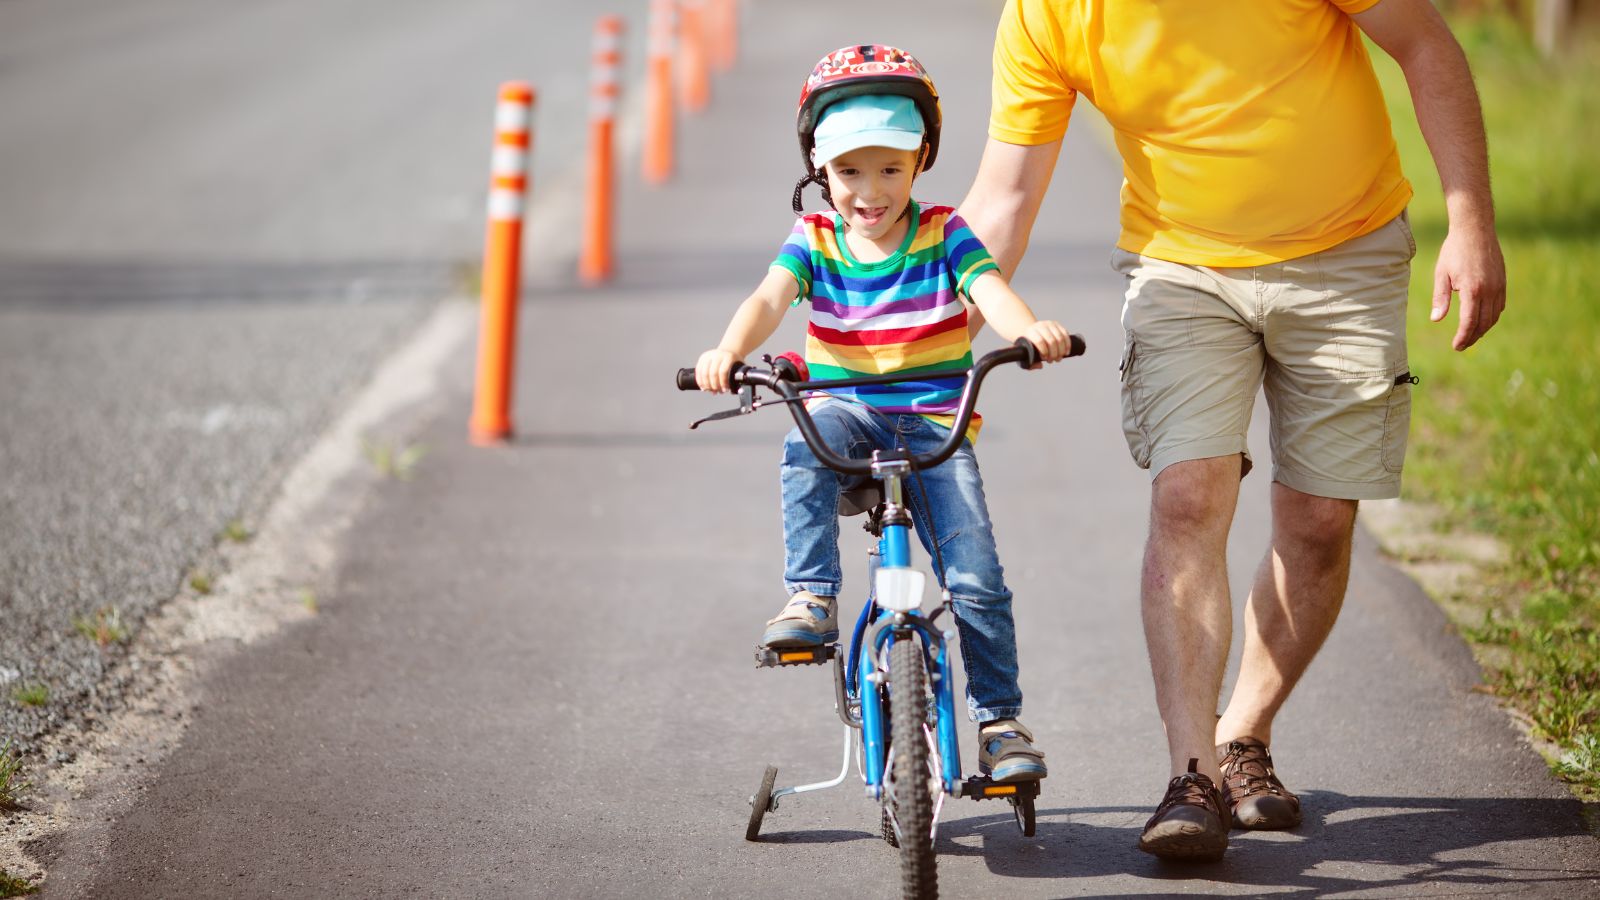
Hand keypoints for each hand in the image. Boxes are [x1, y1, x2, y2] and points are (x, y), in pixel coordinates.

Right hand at [695, 348, 740, 392]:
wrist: (728, 352)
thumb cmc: (734, 362)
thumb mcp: (739, 367)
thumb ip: (738, 377)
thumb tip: (733, 391)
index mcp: (728, 356)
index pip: (723, 371)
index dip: (723, 383)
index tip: (724, 390)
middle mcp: (717, 354)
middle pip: (712, 373)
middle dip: (714, 385)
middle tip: (717, 391)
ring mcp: (709, 355)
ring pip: (703, 372)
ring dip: (706, 384)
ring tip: (710, 390)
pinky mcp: (702, 358)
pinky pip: (698, 370)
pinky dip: (699, 380)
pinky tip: (703, 387)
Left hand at [1021, 320, 1072, 364]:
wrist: (1032, 332)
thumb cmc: (1029, 345)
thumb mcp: (1026, 354)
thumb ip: (1030, 363)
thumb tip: (1040, 366)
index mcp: (1031, 332)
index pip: (1039, 341)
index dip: (1044, 352)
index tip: (1045, 358)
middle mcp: (1041, 326)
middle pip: (1051, 341)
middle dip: (1054, 353)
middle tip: (1052, 360)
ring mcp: (1050, 324)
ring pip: (1060, 338)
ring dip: (1061, 351)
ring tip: (1058, 358)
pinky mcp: (1058, 325)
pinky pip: (1065, 335)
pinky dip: (1067, 345)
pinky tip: (1066, 353)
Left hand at [1432, 222, 1505, 350]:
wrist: (1475, 230)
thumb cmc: (1454, 251)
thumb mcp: (1441, 274)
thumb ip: (1440, 298)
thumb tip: (1436, 319)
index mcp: (1472, 290)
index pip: (1469, 322)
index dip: (1463, 337)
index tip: (1456, 346)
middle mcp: (1489, 290)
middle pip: (1483, 323)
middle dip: (1472, 337)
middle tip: (1462, 345)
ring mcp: (1499, 286)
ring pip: (1494, 317)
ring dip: (1483, 329)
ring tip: (1471, 336)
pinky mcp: (1503, 282)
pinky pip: (1500, 306)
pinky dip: (1492, 317)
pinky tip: (1482, 320)